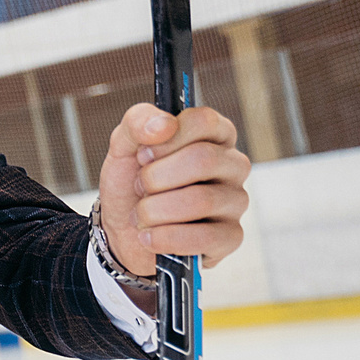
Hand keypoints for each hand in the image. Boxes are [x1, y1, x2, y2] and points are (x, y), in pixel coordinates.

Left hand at [99, 103, 250, 273]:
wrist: (122, 231)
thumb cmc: (132, 183)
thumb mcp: (124, 146)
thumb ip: (138, 122)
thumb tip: (164, 124)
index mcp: (213, 135)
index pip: (204, 121)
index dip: (167, 139)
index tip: (142, 154)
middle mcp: (232, 165)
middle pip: (203, 160)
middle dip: (156, 177)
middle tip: (139, 187)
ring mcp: (236, 201)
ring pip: (200, 201)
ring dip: (155, 211)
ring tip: (142, 215)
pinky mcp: (231, 236)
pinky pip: (205, 238)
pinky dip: (165, 238)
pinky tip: (150, 237)